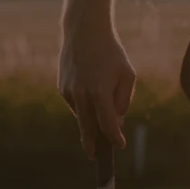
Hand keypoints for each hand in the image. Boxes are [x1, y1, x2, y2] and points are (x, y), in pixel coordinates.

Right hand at [58, 23, 135, 157]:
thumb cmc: (111, 53)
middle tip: (94, 157)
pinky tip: (90, 89)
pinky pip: (76, 104)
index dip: (114, 137)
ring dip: (90, 119)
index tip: (120, 145)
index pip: (108, 123)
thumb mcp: (127, 75)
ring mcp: (69, 91)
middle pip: (87, 127)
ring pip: (82, 114)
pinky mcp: (61, 88)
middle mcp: (81, 94)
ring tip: (100, 105)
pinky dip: (84, 104)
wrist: (84, 31)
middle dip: (91, 143)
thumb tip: (115, 122)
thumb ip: (123, 100)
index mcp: (100, 91)